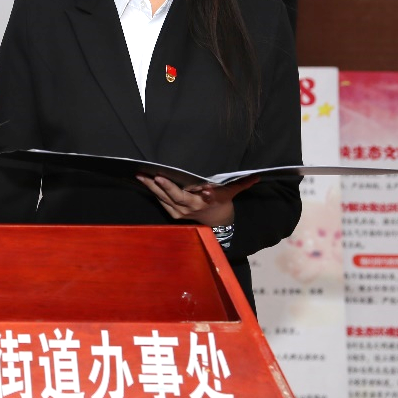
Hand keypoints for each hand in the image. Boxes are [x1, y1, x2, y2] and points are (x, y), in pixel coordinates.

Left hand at [135, 174, 258, 228]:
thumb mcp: (231, 193)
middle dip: (165, 187)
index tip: (196, 188)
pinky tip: (144, 181)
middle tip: (154, 176)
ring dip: (152, 187)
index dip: (198, 193)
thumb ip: (241, 183)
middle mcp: (191, 208)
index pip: (201, 197)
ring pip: (164, 199)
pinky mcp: (173, 213)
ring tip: (141, 175)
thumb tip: (256, 176)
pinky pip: (161, 202)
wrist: (215, 222)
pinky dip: (153, 192)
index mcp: (205, 202)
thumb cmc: (221, 202)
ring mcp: (180, 212)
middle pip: (176, 197)